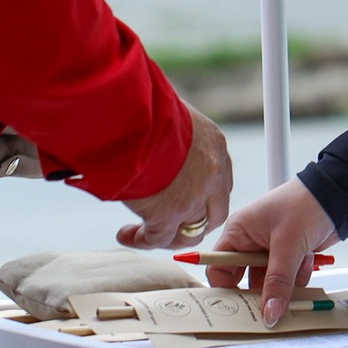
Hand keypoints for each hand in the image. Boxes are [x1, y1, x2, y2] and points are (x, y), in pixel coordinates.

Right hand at [117, 104, 231, 249]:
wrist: (130, 116)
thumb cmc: (140, 108)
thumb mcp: (170, 115)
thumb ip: (172, 136)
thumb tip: (155, 143)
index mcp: (214, 145)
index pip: (220, 182)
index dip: (203, 197)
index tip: (184, 202)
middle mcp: (213, 173)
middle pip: (214, 214)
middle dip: (192, 223)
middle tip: (170, 226)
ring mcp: (193, 197)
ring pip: (190, 232)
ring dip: (167, 237)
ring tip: (142, 234)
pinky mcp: (168, 214)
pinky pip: (159, 238)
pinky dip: (143, 240)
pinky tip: (127, 235)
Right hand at [204, 179, 336, 326]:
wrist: (339, 196)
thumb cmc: (306, 204)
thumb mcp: (288, 245)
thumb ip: (278, 282)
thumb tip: (269, 313)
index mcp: (238, 232)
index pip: (218, 267)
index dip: (225, 288)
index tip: (239, 306)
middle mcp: (250, 242)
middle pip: (245, 280)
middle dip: (263, 288)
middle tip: (274, 299)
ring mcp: (269, 251)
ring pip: (270, 283)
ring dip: (287, 281)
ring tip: (300, 262)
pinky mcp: (287, 257)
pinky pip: (286, 280)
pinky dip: (298, 276)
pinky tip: (308, 259)